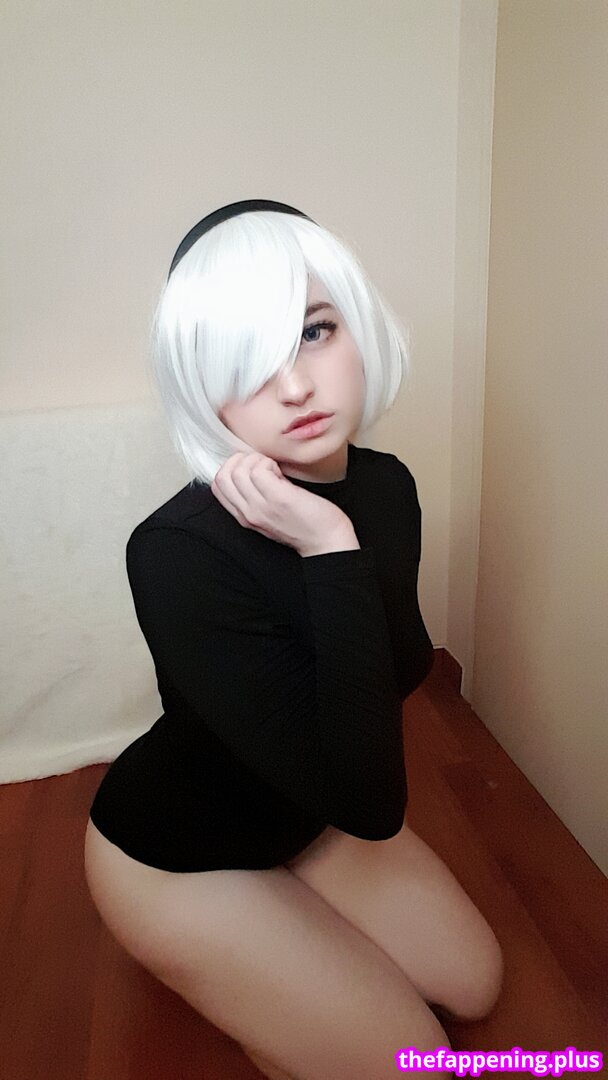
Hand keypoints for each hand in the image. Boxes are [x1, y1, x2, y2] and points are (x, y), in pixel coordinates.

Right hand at [210, 452, 351, 553]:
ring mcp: (262, 507)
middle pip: (223, 475)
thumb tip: (252, 466)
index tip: (253, 468)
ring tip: (274, 469)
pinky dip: (269, 463)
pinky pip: (260, 470)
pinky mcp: (278, 499)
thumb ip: (256, 495)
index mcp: (244, 516)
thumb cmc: (304, 523)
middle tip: (264, 465)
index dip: (231, 467)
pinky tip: (282, 473)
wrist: (327, 541)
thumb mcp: (270, 512)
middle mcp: (248, 513)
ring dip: (258, 460)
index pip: (217, 485)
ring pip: (239, 470)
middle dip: (242, 460)